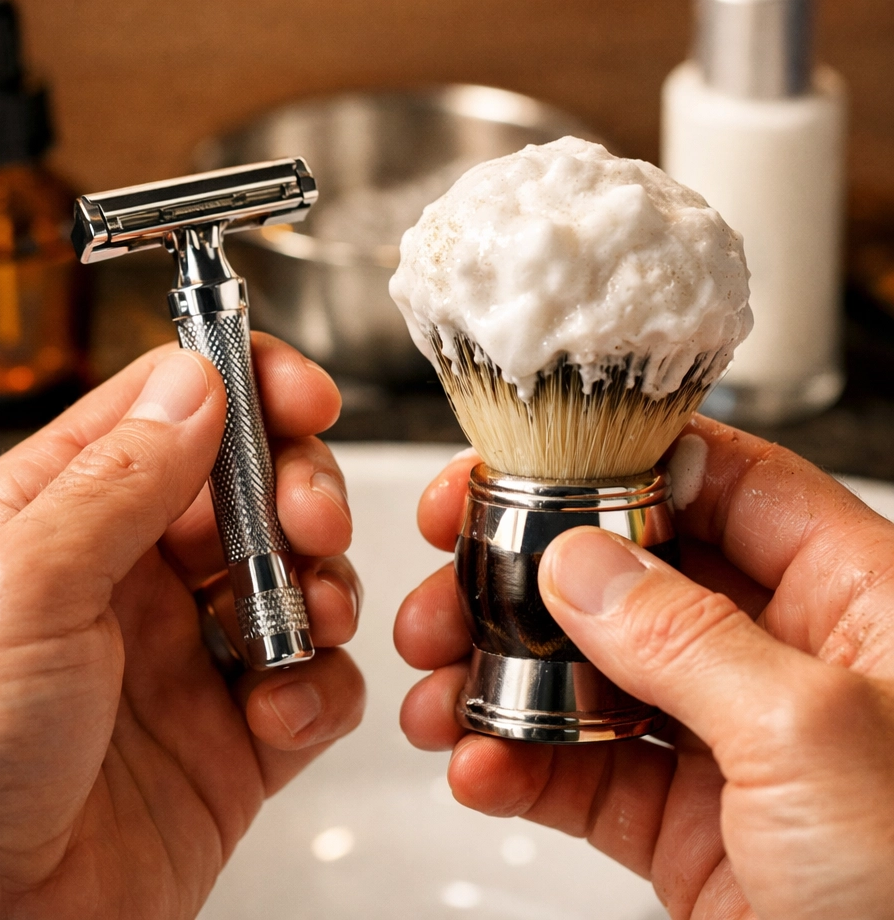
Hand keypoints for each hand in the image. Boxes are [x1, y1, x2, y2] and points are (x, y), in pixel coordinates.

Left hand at [0, 337, 363, 918]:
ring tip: (303, 621)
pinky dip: (320, 689)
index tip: (305, 396)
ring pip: (299, 579)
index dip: (248, 387)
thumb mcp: (22, 587)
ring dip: (321, 589)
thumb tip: (197, 385)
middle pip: (253, 487)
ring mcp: (188, 656)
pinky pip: (316, 683)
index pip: (171, 409)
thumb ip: (120, 478)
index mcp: (64, 515)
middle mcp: (132, 576)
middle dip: (299, 490)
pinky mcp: (234, 736)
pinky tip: (276, 714)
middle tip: (306, 520)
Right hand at [395, 417, 893, 919]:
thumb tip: (578, 566)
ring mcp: (728, 740)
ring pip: (589, 674)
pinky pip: (583, 770)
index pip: (722, 484)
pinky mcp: (686, 822)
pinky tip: (479, 765)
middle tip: (450, 583)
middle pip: (629, 575)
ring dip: (497, 678)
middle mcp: (786, 658)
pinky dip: (517, 765)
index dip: (616, 466)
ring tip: (436, 690)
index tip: (522, 470)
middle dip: (520, 579)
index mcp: (853, 600)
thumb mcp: (811, 737)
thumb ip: (684, 638)